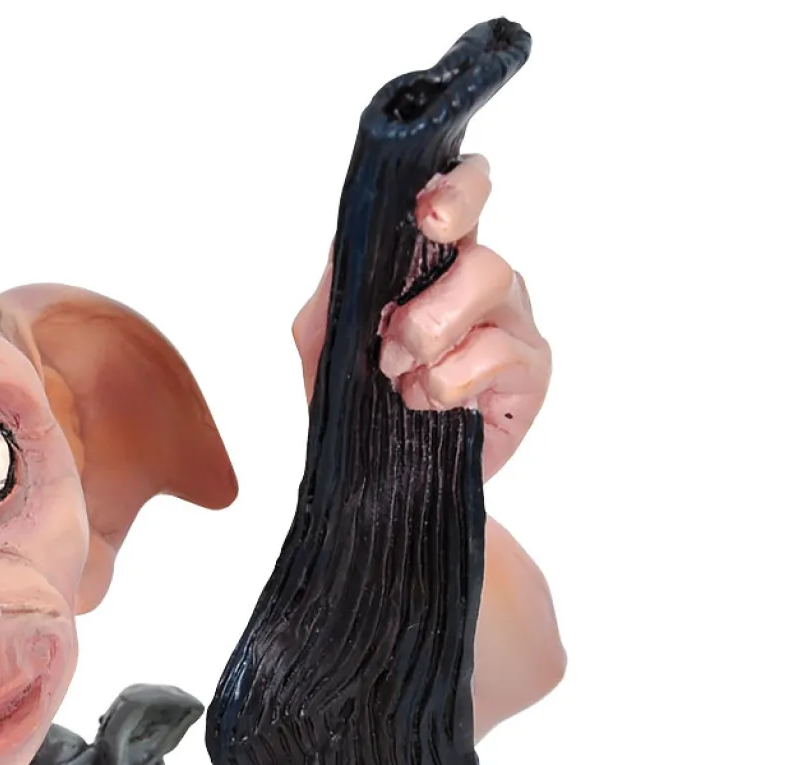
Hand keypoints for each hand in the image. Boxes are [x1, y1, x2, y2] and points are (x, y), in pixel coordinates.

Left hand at [292, 154, 548, 480]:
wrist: (382, 484)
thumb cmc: (362, 409)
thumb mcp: (325, 349)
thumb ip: (333, 294)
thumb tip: (349, 244)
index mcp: (434, 265)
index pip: (463, 194)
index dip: (457, 190)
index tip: (429, 216)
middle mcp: (478, 283)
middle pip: (480, 251)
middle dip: (434, 294)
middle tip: (397, 334)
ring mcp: (510, 323)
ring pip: (492, 287)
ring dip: (432, 338)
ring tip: (403, 379)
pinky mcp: (530, 369)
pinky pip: (497, 352)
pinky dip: (450, 382)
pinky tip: (429, 404)